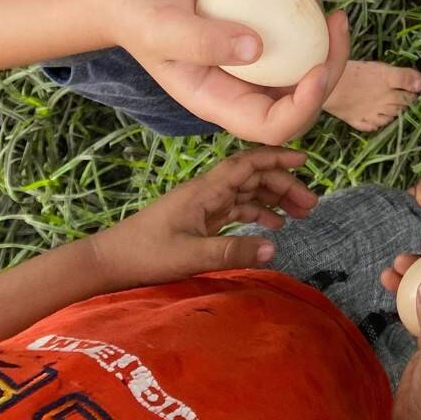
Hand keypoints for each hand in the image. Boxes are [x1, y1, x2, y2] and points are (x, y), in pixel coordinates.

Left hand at [89, 147, 316, 289]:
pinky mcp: (200, 220)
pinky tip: (273, 226)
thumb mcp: (190, 256)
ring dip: (274, 199)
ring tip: (300, 215)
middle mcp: (207, 191)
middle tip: (311, 204)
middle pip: (253, 177)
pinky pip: (236, 209)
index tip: (304, 160)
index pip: (247, 163)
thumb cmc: (145, 255)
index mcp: (205, 190)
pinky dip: (257, 214)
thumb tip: (276, 248)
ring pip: (247, 193)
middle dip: (284, 184)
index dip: (277, 157)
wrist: (109, 262)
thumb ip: (232, 252)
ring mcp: (203, 205)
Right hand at [109, 0, 348, 141]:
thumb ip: (204, 40)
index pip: (272, 126)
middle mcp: (241, 88)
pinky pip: (295, 39)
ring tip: (338, 14)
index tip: (318, 69)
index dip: (303, 107)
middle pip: (300, 100)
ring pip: (303, 68)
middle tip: (339, 27)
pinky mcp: (258, 35)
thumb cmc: (138, 12)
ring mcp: (251, 63)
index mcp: (219, 102)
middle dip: (330, 71)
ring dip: (327, 47)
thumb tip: (257, 49)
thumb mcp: (164, 25)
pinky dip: (309, 22)